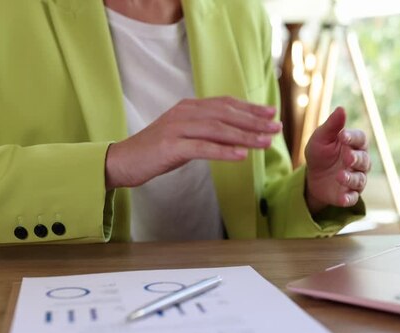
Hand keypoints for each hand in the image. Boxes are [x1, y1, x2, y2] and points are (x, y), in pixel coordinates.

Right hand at [105, 97, 281, 187]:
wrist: (123, 161)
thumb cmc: (157, 151)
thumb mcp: (185, 136)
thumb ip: (207, 131)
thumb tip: (236, 135)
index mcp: (189, 107)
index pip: (225, 104)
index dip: (250, 108)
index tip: (271, 114)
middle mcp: (184, 113)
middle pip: (226, 115)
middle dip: (254, 121)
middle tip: (275, 128)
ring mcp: (177, 128)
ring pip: (218, 130)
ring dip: (245, 136)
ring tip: (265, 142)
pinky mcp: (170, 146)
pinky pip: (202, 148)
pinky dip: (223, 151)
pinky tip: (241, 156)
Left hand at [304, 107, 370, 213]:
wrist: (312, 177)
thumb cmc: (320, 153)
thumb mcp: (321, 138)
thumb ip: (331, 125)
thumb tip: (341, 108)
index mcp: (354, 145)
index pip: (360, 139)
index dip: (353, 137)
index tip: (342, 136)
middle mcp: (359, 161)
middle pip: (364, 160)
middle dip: (356, 158)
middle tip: (347, 157)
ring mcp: (355, 178)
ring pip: (360, 179)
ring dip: (351, 178)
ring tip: (340, 176)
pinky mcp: (349, 194)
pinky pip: (353, 197)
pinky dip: (349, 198)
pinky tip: (342, 198)